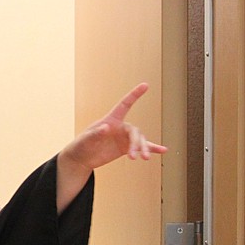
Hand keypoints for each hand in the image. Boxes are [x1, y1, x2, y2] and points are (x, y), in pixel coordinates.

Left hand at [55, 83, 166, 212]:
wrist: (82, 158)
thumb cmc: (81, 145)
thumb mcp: (85, 140)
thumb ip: (95, 133)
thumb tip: (106, 128)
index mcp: (111, 120)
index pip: (125, 105)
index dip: (134, 95)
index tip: (145, 85)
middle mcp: (120, 127)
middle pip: (135, 131)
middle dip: (136, 143)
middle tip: (132, 156)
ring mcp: (124, 138)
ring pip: (140, 140)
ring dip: (143, 149)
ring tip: (144, 158)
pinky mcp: (125, 148)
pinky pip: (142, 147)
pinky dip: (153, 148)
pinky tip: (163, 151)